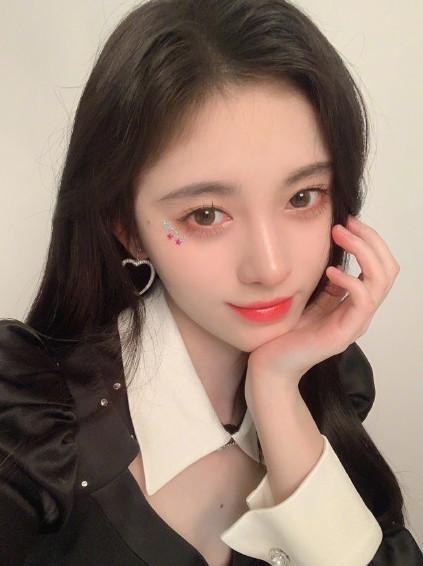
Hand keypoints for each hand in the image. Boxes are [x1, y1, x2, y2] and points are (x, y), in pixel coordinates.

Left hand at [245, 215, 399, 396]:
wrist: (270, 364)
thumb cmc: (286, 332)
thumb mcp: (310, 299)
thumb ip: (326, 283)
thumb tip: (334, 257)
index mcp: (353, 304)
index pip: (380, 266)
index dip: (369, 241)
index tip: (347, 221)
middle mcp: (360, 313)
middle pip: (388, 269)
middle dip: (371, 240)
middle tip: (346, 223)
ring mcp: (354, 324)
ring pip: (380, 281)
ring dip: (363, 251)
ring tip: (340, 235)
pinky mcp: (343, 334)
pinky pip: (362, 301)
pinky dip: (351, 280)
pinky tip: (330, 271)